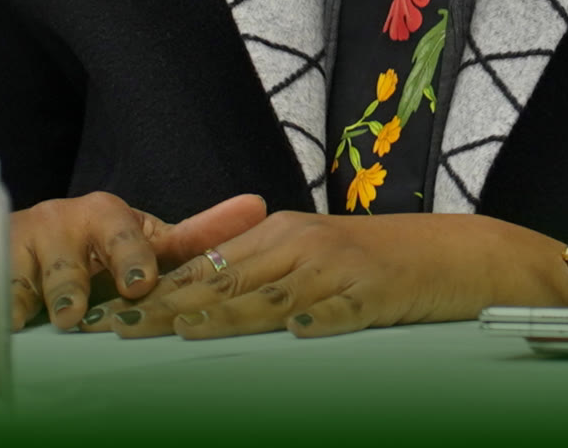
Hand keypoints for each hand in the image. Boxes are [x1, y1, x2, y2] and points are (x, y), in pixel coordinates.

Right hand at [8, 190, 265, 330]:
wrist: (28, 241)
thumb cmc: (99, 248)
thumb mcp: (147, 239)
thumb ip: (197, 235)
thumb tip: (259, 207)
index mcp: (106, 216)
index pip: (122, 233)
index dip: (131, 256)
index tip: (140, 283)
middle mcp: (62, 225)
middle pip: (68, 262)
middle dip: (73, 286)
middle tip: (78, 313)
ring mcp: (23, 248)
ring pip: (27, 278)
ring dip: (36, 301)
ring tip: (49, 322)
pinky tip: (2, 326)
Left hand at [94, 211, 567, 339]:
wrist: (455, 253)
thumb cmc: (379, 261)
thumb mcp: (315, 257)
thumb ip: (265, 274)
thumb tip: (203, 302)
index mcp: (282, 234)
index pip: (207, 263)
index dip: (157, 287)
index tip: (112, 311)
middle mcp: (301, 244)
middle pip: (225, 278)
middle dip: (168, 305)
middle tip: (119, 328)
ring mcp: (336, 268)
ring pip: (271, 293)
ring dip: (224, 314)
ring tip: (181, 332)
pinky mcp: (372, 293)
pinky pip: (338, 310)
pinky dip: (315, 319)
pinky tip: (294, 331)